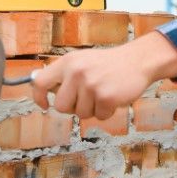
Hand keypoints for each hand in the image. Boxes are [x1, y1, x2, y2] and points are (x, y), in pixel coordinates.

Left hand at [31, 32, 176, 119]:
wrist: (137, 60)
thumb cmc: (108, 64)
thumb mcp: (82, 60)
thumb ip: (63, 74)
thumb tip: (39, 87)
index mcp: (68, 62)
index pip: (40, 82)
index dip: (39, 97)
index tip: (45, 104)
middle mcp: (77, 72)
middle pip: (61, 106)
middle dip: (73, 107)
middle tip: (87, 97)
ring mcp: (91, 84)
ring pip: (81, 114)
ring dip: (92, 109)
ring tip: (103, 93)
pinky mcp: (106, 97)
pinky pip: (99, 116)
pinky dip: (107, 111)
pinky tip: (113, 97)